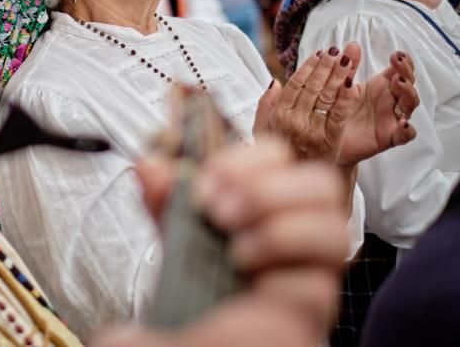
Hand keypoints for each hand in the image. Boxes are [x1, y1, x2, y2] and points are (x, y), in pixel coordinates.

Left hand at [98, 140, 343, 346]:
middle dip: (266, 186)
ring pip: (337, 230)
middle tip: (218, 211)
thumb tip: (150, 166)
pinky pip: (316, 284)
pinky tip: (242, 273)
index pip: (280, 159)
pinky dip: (276, 272)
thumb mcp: (172, 236)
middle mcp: (292, 236)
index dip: (246, 159)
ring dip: (280, 225)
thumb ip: (164, 200)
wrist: (185, 340)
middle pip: (322, 184)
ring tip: (233, 246)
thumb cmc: (189, 295)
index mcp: (265, 207)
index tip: (203, 182)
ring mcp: (305, 275)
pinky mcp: (305, 314)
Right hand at [253, 44, 416, 164]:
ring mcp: (311, 131)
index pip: (295, 85)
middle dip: (326, 66)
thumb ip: (266, 105)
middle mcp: (293, 122)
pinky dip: (346, 97)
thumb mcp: (260, 131)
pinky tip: (353, 83)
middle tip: (337, 49)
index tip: (318, 54)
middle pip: (313, 87)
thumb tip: (275, 82)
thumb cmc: (275, 158)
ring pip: (327, 97)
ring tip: (348, 58)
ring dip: (339, 75)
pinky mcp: (329, 141)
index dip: (308, 67)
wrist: (289, 190)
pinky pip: (339, 114)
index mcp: (278, 117)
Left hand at [332, 47, 418, 165]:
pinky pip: (404, 135)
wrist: (329, 139)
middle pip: (407, 85)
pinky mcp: (389, 137)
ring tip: (399, 83)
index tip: (396, 55)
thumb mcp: (343, 87)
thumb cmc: (339, 110)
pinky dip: (407, 129)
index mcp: (381, 87)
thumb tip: (351, 46)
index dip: (402, 62)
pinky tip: (403, 123)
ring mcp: (392, 119)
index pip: (399, 71)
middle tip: (397, 67)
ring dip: (408, 93)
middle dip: (405, 73)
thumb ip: (348, 69)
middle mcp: (390, 101)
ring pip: (409, 105)